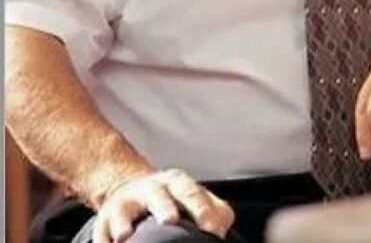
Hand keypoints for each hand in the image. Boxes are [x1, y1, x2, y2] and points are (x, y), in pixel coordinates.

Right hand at [92, 169, 234, 242]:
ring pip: (125, 210)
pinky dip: (103, 240)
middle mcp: (151, 189)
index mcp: (178, 183)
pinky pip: (102, 230)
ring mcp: (127, 203)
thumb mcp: (195, 199)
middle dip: (164, 207)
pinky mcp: (105, 219)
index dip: (202, 210)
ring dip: (124, 222)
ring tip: (125, 235)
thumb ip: (214, 214)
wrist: (132, 188)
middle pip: (158, 195)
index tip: (211, 229)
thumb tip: (218, 233)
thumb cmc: (173, 200)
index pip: (192, 193)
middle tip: (171, 220)